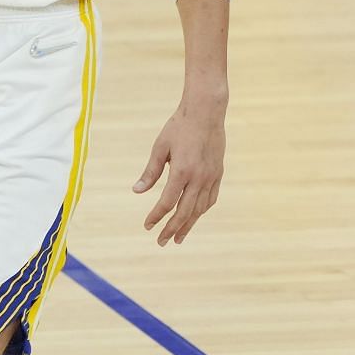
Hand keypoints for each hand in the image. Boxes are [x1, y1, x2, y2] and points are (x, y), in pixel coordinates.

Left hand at [133, 99, 224, 246]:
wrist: (206, 113)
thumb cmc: (178, 127)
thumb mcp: (160, 147)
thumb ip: (150, 172)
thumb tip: (137, 192)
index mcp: (181, 171)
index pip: (167, 202)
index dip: (156, 216)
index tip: (147, 226)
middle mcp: (199, 177)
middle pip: (185, 212)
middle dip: (172, 229)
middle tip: (161, 242)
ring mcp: (211, 177)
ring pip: (199, 209)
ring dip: (188, 225)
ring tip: (178, 237)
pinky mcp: (218, 174)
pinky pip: (210, 199)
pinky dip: (201, 211)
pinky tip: (194, 217)